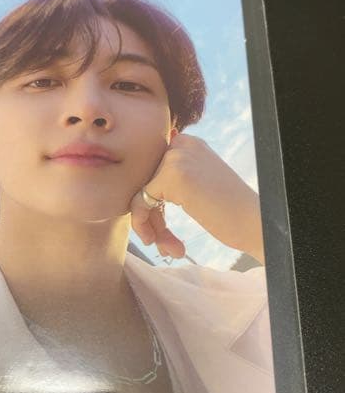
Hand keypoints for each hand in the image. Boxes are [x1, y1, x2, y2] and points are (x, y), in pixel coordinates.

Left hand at [129, 133, 264, 263]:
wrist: (255, 223)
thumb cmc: (230, 213)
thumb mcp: (198, 186)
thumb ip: (171, 179)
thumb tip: (136, 188)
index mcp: (188, 144)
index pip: (151, 172)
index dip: (153, 203)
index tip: (163, 226)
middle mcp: (181, 144)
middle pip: (144, 182)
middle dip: (150, 217)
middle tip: (161, 242)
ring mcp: (176, 158)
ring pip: (140, 193)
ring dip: (150, 226)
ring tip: (166, 249)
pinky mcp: (172, 176)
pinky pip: (140, 202)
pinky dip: (144, 225)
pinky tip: (161, 243)